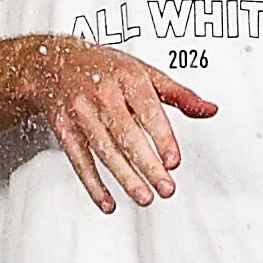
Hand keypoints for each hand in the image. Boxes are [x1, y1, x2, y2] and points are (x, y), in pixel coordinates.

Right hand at [20, 36, 214, 210]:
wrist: (52, 61)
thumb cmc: (105, 67)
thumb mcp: (144, 72)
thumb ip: (179, 94)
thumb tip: (210, 109)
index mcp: (127, 77)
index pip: (148, 110)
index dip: (161, 137)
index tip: (173, 161)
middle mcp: (102, 93)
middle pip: (126, 134)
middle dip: (147, 164)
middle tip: (165, 187)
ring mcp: (80, 111)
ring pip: (104, 150)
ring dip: (125, 177)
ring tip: (144, 197)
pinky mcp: (63, 128)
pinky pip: (78, 160)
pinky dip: (93, 184)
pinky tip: (108, 201)